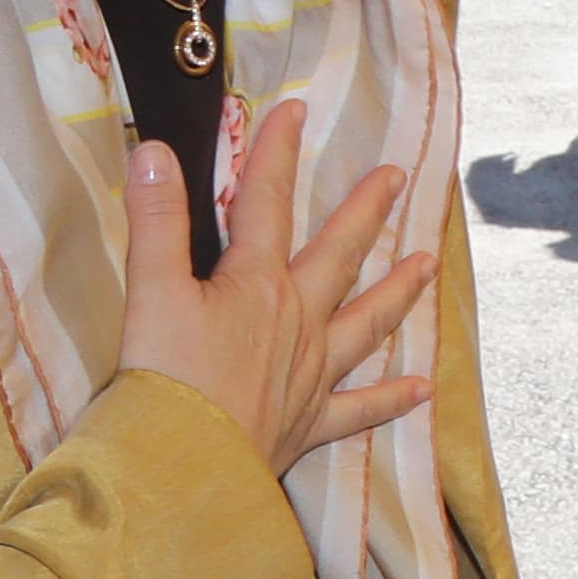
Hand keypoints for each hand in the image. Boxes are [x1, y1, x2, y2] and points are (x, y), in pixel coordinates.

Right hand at [111, 101, 439, 474]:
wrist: (181, 468)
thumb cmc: (162, 382)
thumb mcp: (150, 292)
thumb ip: (156, 221)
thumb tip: (157, 152)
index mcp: (256, 285)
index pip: (267, 203)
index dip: (277, 153)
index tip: (295, 110)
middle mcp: (296, 322)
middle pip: (338, 255)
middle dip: (365, 212)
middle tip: (397, 178)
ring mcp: (310, 373)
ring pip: (365, 322)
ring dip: (397, 291)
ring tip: (426, 266)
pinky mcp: (309, 422)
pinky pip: (359, 408)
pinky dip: (391, 400)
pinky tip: (421, 391)